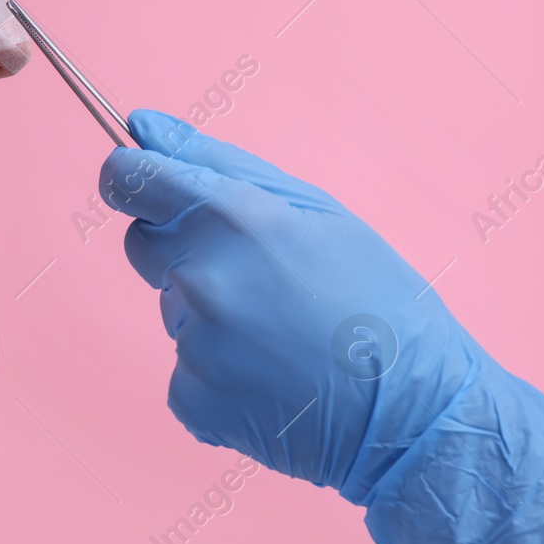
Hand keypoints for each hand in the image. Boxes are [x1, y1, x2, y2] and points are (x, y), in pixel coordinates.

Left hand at [99, 110, 543, 543]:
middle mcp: (202, 280)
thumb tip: (140, 128)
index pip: (128, 180)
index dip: (129, 179)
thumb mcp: (314, 210)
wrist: (415, 415)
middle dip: (183, 251)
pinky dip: (216, 371)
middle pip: (144, 246)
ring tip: (282, 335)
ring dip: (210, 314)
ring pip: (172, 310)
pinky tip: (272, 376)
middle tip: (259, 277)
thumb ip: (214, 162)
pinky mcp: (191, 400)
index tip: (140, 186)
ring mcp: (193, 345)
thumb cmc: (376, 298)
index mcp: (232, 220)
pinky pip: (182, 368)